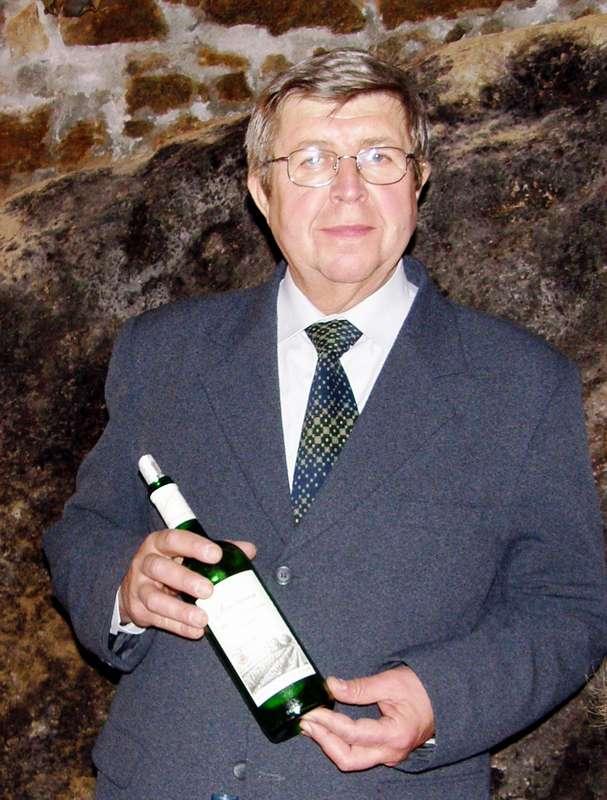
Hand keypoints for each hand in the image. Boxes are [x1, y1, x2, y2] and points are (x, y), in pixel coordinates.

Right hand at [118, 529, 255, 638]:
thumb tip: (249, 550)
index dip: (194, 546)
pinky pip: (157, 619)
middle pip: (160, 568)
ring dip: (180, 610)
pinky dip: (178, 626)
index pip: (174, 539)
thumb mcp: (187, 553)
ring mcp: (138, 587)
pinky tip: (196, 631)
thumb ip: (216, 550)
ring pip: (154, 598)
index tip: (216, 555)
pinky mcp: (137, 610)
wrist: (134, 587)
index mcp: (159, 543)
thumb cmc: (170, 564)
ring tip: (203, 619)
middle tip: (209, 590)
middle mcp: (145, 562)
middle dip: (185, 579)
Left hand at [300, 666, 433, 770]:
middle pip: (349, 758)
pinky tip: (327, 730)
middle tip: (306, 721)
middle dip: (323, 741)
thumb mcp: (390, 682)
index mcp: (395, 734)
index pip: (353, 733)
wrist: (443, 698)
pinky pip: (358, 754)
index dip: (329, 722)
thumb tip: (331, 685)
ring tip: (311, 726)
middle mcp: (391, 751)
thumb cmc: (421, 689)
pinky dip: (339, 743)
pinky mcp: (385, 751)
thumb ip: (359, 687)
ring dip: (329, 744)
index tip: (313, 710)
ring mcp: (388, 755)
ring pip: (352, 760)